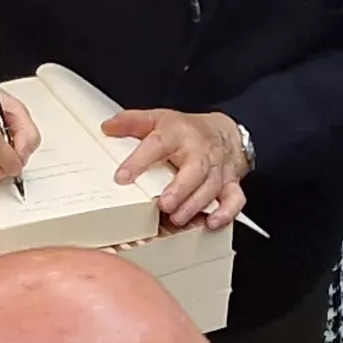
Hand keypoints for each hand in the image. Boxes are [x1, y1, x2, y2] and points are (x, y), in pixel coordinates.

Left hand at [102, 108, 251, 229]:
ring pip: (211, 188)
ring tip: (177, 218)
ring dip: (195, 205)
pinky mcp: (230, 184)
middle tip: (163, 205)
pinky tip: (211, 223)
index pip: (158, 144)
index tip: (122, 177)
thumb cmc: (188, 130)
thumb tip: (108, 127)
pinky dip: (226, 212)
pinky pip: (234, 199)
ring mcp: (217, 169)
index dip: (140, 160)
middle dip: (180, 190)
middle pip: (194, 170)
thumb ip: (133, 122)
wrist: (225, 131)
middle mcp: (200, 152)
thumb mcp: (159, 119)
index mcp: (178, 134)